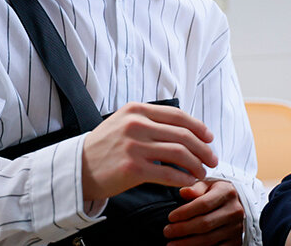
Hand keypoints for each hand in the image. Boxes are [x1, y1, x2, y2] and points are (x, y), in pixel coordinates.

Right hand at [82, 102, 217, 200]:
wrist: (77, 168)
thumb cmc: (105, 147)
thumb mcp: (123, 122)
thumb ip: (150, 121)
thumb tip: (185, 129)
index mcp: (136, 110)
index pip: (177, 115)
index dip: (198, 127)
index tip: (209, 137)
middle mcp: (136, 125)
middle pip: (183, 135)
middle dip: (203, 148)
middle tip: (212, 158)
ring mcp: (134, 146)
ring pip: (179, 153)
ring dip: (197, 164)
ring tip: (202, 172)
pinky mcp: (133, 169)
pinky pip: (168, 174)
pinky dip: (184, 178)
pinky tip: (189, 181)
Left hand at [163, 180, 244, 244]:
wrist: (239, 205)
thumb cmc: (218, 194)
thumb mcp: (209, 185)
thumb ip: (196, 188)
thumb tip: (183, 192)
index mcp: (227, 193)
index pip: (203, 204)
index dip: (185, 212)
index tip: (170, 217)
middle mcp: (234, 211)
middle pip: (204, 224)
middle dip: (182, 229)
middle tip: (167, 231)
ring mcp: (236, 229)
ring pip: (208, 239)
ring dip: (187, 244)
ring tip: (171, 244)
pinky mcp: (236, 242)